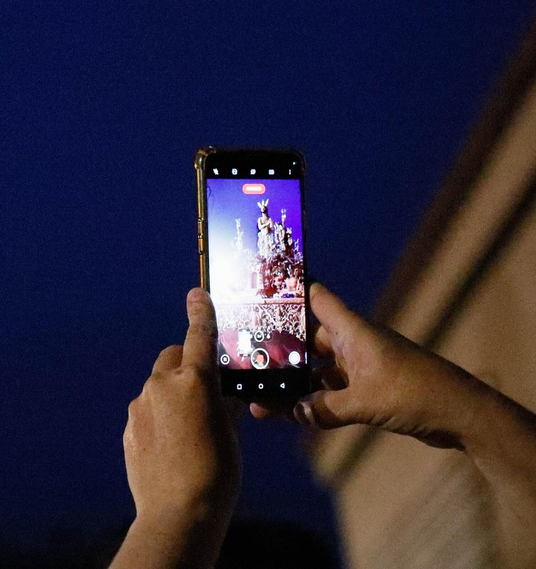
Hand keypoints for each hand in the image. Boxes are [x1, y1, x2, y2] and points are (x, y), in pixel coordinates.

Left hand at [116, 289, 239, 566]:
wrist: (177, 513)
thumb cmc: (216, 475)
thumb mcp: (230, 436)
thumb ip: (223, 407)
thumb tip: (223, 398)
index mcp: (194, 381)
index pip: (198, 337)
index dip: (200, 314)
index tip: (197, 294)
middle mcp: (161, 385)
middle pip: (172, 359)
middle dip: (186, 365)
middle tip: (205, 386)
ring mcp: (141, 405)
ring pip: (158, 387)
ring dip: (173, 397)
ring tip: (192, 430)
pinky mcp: (129, 426)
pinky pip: (147, 411)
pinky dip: (159, 418)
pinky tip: (173, 446)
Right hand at [251, 283, 476, 447]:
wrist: (463, 416)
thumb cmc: (417, 393)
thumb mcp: (365, 402)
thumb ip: (325, 408)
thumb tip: (294, 413)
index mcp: (353, 331)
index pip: (314, 298)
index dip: (288, 291)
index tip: (256, 291)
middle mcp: (353, 344)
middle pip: (305, 342)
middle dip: (277, 355)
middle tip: (245, 364)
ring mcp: (361, 368)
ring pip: (315, 373)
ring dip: (292, 387)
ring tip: (261, 402)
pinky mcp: (369, 390)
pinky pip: (330, 394)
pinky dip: (313, 403)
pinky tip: (293, 416)